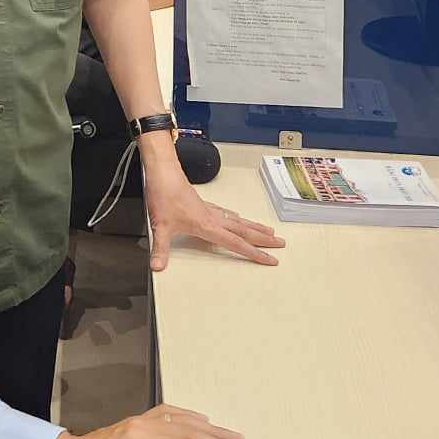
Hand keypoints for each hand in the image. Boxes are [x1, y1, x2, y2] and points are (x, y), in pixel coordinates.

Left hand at [141, 143, 280, 267]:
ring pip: (237, 220)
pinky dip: (235, 217)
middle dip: (263, 239)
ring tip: (268, 232)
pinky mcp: (202, 203)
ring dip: (253, 227)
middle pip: (244, 230)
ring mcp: (208, 209)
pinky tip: (236, 217)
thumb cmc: (163, 195)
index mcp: (207, 226)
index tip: (271, 259)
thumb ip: (160, 249)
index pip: (236, 243)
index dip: (254, 254)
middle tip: (281, 244)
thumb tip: (157, 266)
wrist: (162, 171)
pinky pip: (225, 213)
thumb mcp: (160, 226)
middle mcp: (212, 218)